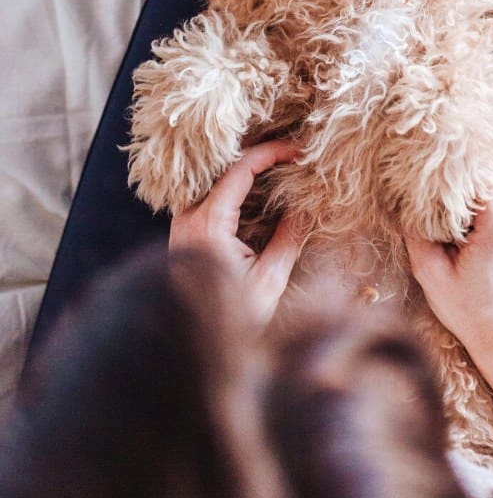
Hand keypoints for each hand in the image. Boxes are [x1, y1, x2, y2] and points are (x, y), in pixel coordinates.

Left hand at [169, 139, 302, 327]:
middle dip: (258, 154)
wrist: (189, 348)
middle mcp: (188, 217)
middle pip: (222, 168)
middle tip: (290, 153)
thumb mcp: (269, 279)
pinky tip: (256, 190)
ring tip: (277, 166)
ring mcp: (181, 224)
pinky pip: (208, 196)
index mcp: (208, 224)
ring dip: (244, 170)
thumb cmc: (231, 318)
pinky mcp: (184, 233)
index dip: (271, 152)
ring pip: (213, 180)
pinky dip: (233, 187)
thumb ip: (288, 237)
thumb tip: (306, 206)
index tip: (298, 149)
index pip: (239, 169)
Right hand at [405, 132, 492, 374]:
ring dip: (486, 148)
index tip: (425, 140)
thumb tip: (402, 198)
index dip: (452, 147)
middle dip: (475, 135)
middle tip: (442, 131)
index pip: (479, 162)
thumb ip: (416, 232)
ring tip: (453, 147)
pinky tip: (468, 172)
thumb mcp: (431, 275)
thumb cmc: (473, 312)